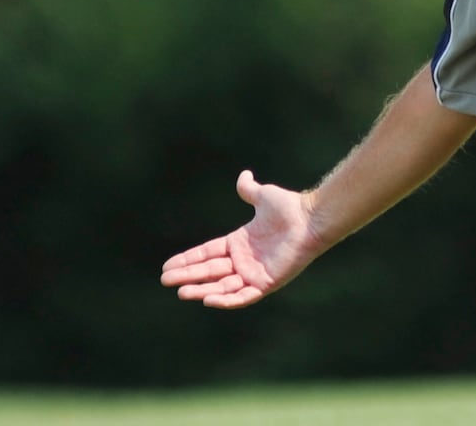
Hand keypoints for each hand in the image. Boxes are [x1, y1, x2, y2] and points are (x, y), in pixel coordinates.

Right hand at [160, 170, 322, 308]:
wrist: (310, 218)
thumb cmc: (290, 207)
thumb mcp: (263, 196)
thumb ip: (249, 190)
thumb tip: (244, 175)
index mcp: (240, 242)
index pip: (207, 253)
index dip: (188, 259)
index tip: (167, 266)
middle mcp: (244, 260)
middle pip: (210, 270)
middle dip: (187, 276)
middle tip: (165, 280)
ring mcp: (254, 273)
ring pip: (222, 286)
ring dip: (201, 290)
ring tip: (181, 292)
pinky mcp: (266, 283)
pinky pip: (243, 296)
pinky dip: (226, 299)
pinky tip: (208, 299)